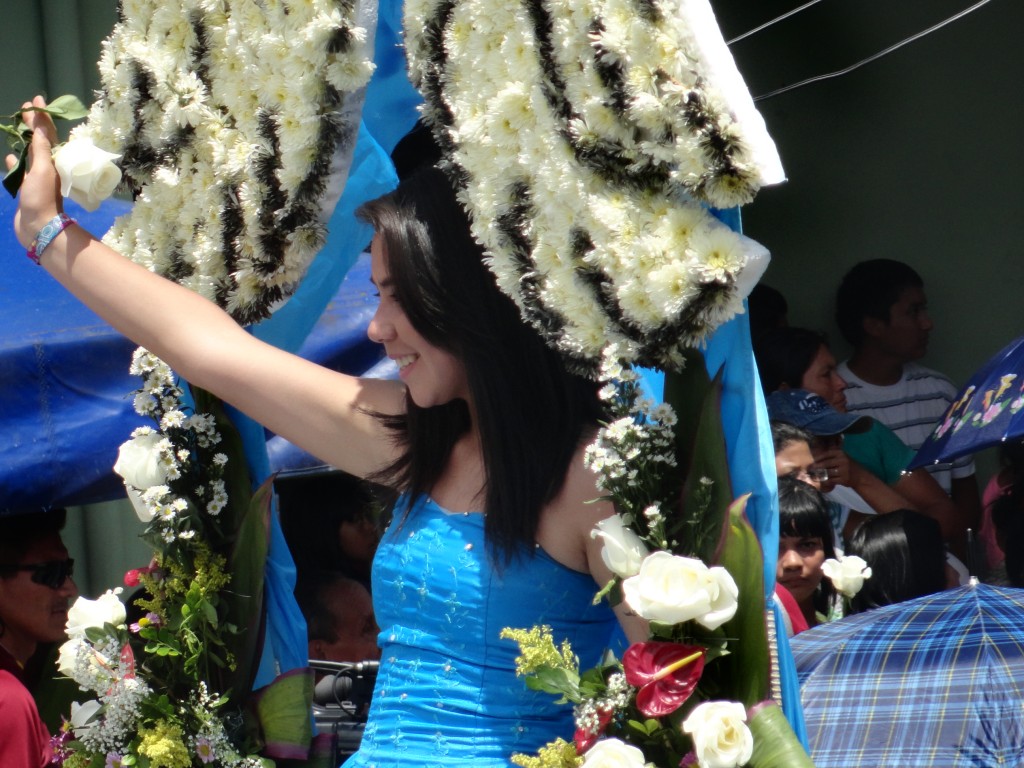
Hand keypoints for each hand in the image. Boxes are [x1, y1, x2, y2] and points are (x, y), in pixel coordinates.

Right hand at [5, 96, 61, 248]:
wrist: (39, 227)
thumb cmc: (41, 198)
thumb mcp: (42, 170)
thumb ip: (40, 148)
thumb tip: (40, 126)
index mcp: (53, 161)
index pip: (47, 133)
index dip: (42, 116)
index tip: (36, 100)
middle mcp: (46, 167)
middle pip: (39, 140)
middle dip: (33, 124)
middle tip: (25, 109)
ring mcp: (36, 178)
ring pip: (30, 154)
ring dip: (24, 140)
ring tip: (19, 128)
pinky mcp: (27, 188)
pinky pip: (21, 170)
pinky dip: (16, 161)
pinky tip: (10, 156)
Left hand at [809, 447, 854, 490]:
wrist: (860, 477)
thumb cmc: (847, 466)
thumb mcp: (842, 458)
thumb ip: (831, 457)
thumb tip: (815, 458)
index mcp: (841, 454)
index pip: (826, 454)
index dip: (818, 458)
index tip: (811, 461)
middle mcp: (843, 461)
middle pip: (826, 463)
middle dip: (816, 466)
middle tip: (809, 468)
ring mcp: (844, 470)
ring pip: (828, 472)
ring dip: (819, 474)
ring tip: (813, 475)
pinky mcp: (844, 479)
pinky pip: (831, 480)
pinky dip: (824, 481)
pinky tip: (821, 481)